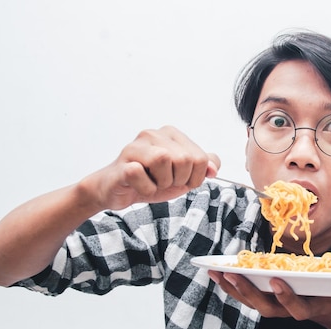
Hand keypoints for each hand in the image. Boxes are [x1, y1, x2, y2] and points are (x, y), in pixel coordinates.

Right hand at [81, 125, 220, 210]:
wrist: (117, 191)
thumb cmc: (150, 180)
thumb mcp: (183, 175)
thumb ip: (203, 167)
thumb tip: (213, 169)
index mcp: (171, 134)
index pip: (201, 158)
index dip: (194, 177)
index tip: (179, 179)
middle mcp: (153, 134)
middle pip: (186, 160)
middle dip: (179, 180)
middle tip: (163, 182)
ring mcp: (136, 146)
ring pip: (165, 162)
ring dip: (162, 183)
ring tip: (152, 182)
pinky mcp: (123, 162)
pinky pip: (142, 175)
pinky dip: (146, 188)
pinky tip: (139, 185)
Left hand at [208, 270, 330, 328]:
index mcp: (317, 309)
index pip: (297, 308)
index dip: (285, 297)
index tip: (276, 279)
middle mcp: (296, 310)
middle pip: (266, 307)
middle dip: (246, 292)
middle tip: (228, 273)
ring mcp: (284, 306)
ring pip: (253, 301)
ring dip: (233, 288)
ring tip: (214, 270)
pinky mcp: (278, 299)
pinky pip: (252, 293)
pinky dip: (235, 284)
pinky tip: (219, 271)